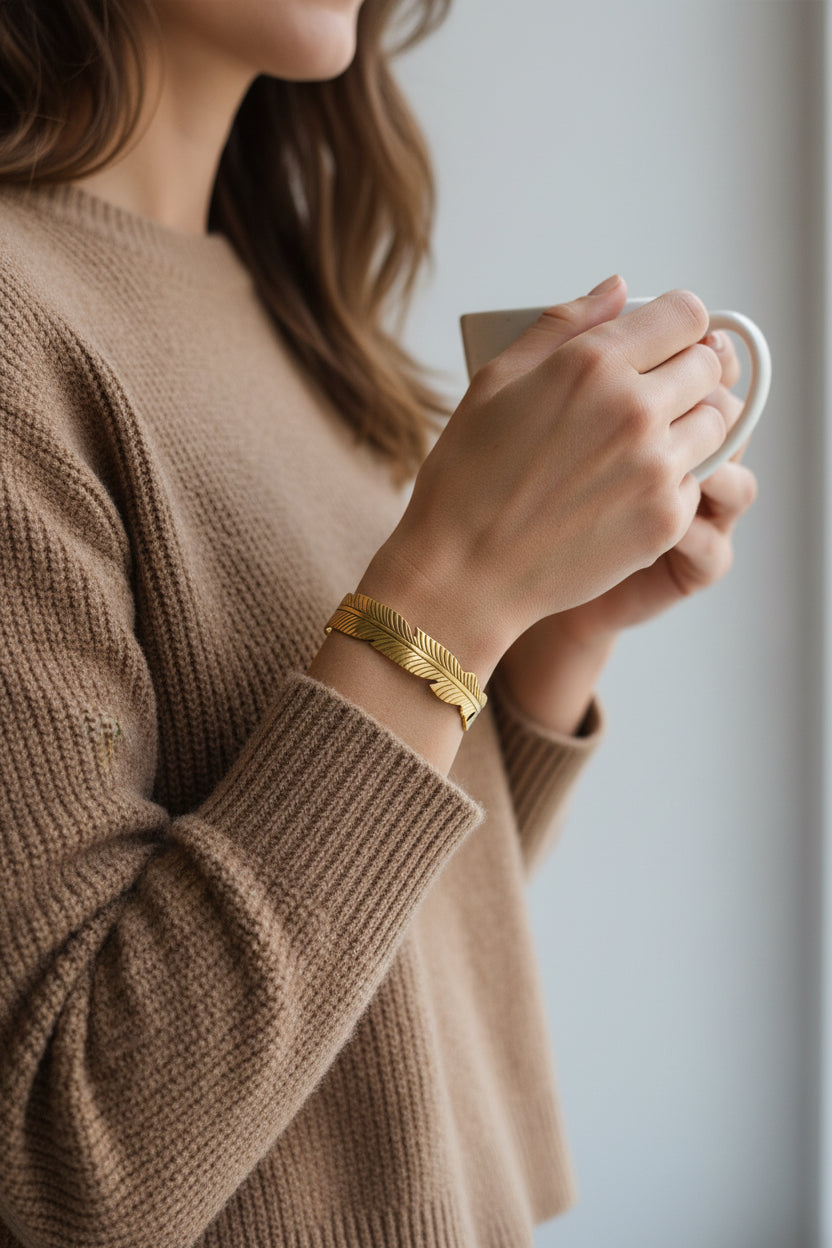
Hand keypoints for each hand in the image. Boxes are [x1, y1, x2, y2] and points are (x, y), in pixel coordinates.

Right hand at [496, 328, 758, 734]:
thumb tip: (618, 289)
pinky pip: (701, 479)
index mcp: (592, 364)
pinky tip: (631, 488)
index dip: (678, 322)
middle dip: (688, 369)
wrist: (464, 573)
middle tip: (654, 391)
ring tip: (647, 441)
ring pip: (719, 422)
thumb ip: (562, 326)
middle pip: (710, 364)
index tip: (664, 340)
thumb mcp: (495, 381)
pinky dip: (677, 479)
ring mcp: (656, 467)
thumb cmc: (467, 478)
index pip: (686, 313)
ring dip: (693, 422)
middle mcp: (635, 409)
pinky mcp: (667, 519)